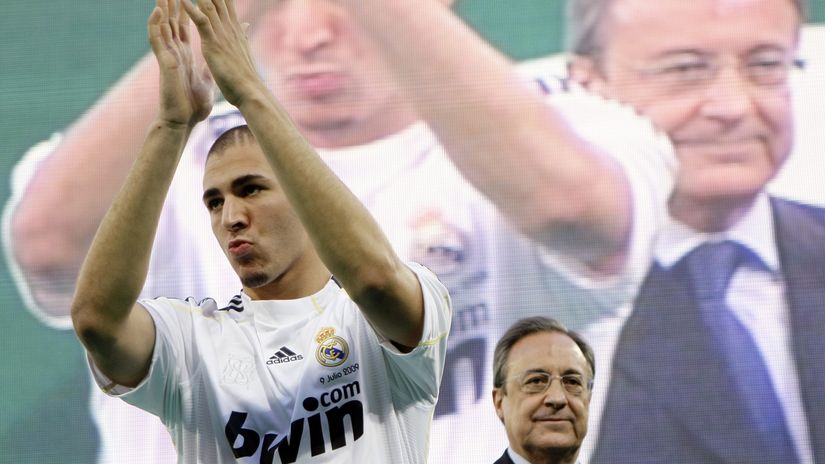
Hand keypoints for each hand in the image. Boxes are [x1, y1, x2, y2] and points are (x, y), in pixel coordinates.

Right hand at [148, 0, 213, 127]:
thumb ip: (209, 66)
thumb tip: (217, 59)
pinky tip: (157, 12)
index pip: (184, 27)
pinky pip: (157, 41)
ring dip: (162, 8)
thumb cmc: (192, 105)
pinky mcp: (165, 63)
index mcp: (185, 55)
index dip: (186, 11)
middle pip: (172, 22)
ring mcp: (168, 57)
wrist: (184, 122)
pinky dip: (156, 26)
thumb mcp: (205, 80)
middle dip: (173, 3)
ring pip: (163, 27)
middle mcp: (175, 53)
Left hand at [182, 0, 262, 106]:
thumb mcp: (242, 51)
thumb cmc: (245, 77)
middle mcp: (229, 28)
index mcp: (234, 30)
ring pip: (209, 5)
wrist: (251, 93)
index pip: (225, 3)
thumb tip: (244, 26)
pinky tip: (183, 0)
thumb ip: (241, 36)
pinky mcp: (214, 44)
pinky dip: (193, 9)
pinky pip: (202, 22)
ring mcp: (222, 35)